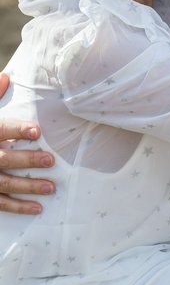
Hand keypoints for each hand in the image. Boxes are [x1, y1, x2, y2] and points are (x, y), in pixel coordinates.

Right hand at [0, 72, 54, 213]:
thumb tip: (6, 76)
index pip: (0, 130)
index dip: (17, 131)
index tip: (37, 131)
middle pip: (4, 159)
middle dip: (27, 160)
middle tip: (51, 160)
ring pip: (4, 184)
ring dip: (28, 187)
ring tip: (51, 187)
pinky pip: (0, 203)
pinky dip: (18, 207)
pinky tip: (37, 208)